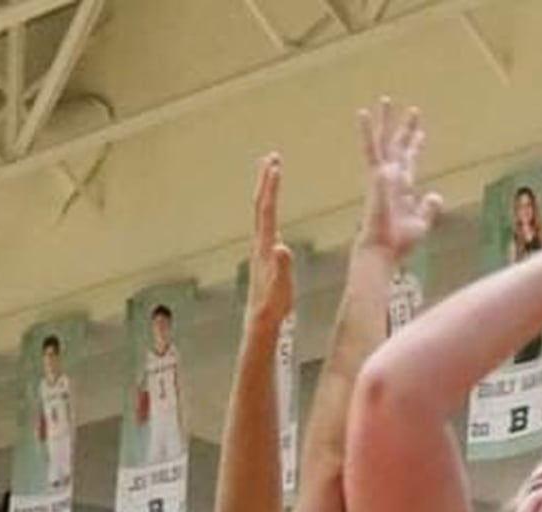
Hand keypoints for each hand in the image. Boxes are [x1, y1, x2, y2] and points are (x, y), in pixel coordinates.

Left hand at [245, 153, 294, 329]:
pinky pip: (266, 228)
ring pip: (262, 215)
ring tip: (271, 177)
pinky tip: (273, 216)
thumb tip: (282, 245)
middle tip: (271, 158)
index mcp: (265, 247)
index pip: (267, 210)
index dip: (271, 188)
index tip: (275, 164)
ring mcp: (261, 251)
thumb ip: (281, 268)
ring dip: (266, 194)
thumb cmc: (272, 308)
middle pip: (261, 206)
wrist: (260, 323)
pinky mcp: (264, 259)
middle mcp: (260, 245)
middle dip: (266, 181)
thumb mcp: (280, 289)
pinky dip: (270, 213)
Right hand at [355, 100, 440, 266]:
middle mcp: (391, 178)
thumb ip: (428, 209)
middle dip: (406, 128)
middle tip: (414, 109)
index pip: (410, 161)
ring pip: (383, 142)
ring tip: (385, 99)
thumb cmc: (399, 243)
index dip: (415, 146)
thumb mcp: (421, 224)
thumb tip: (436, 195)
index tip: (421, 132)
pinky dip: (367, 132)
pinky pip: (371, 150)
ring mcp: (382, 175)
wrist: (382, 250)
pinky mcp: (374, 176)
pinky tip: (364, 113)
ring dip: (385, 121)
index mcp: (403, 188)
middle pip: (398, 147)